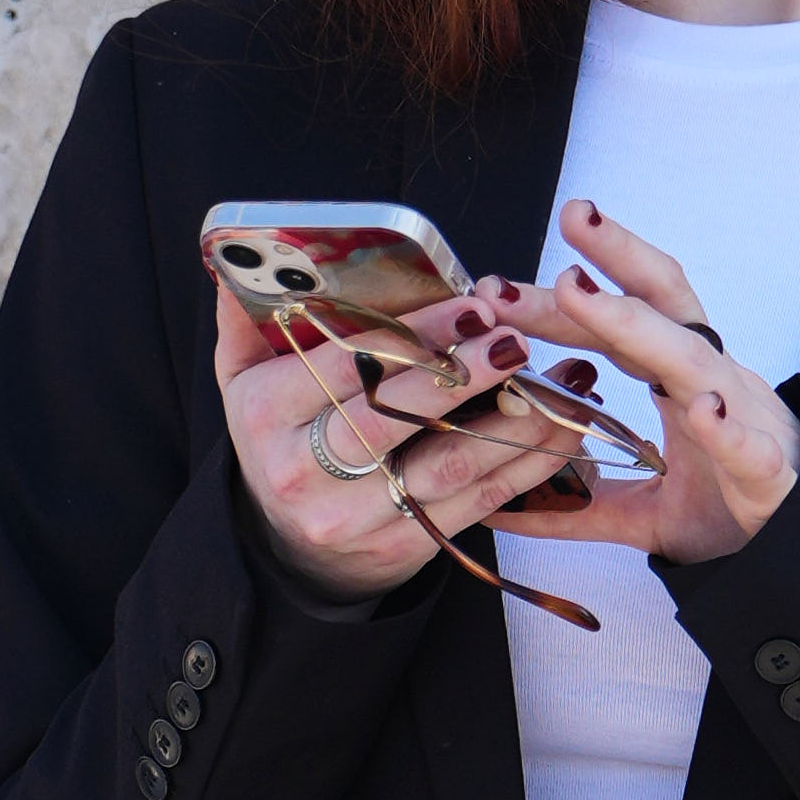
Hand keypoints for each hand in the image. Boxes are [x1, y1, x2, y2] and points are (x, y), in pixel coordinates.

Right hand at [208, 262, 619, 613]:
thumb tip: (240, 251)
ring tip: (555, 381)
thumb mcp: (243, 379)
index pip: (347, 365)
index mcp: (267, 416)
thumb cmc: (283, 442)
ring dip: (510, 422)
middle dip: (463, 375)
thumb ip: (249, 318)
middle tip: (515, 338)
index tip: (470, 305)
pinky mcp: (404, 548)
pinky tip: (559, 432)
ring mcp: (355, 518)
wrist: (294, 548)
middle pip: (395, 416)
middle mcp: (305, 472)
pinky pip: (475, 505)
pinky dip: (524, 468)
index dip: (414, 336)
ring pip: (446, 465)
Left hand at [462, 199, 799, 568]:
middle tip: (569, 218)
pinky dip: (729, 429)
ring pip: (694, 360)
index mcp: (681, 381)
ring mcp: (743, 421)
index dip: (572, 296)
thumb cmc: (733, 514)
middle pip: (661, 307)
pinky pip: (750, 448)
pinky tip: (705, 412)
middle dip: (614, 260)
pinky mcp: (768, 476)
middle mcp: (712, 382)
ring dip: (638, 326)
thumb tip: (510, 511)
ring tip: (584, 296)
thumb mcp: (644, 515)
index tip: (504, 284)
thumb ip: (581, 507)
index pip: (624, 322)